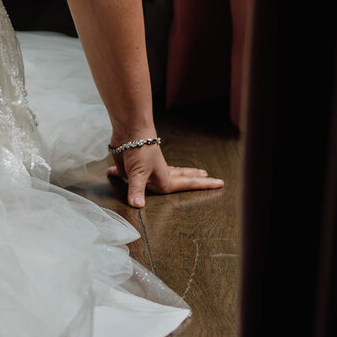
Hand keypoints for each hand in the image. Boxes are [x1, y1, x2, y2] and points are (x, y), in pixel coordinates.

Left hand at [106, 140, 224, 208]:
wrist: (128, 130)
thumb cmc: (139, 150)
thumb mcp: (137, 173)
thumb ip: (136, 190)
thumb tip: (137, 206)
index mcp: (164, 179)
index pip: (188, 184)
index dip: (204, 185)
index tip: (220, 183)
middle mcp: (159, 174)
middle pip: (181, 177)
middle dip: (194, 178)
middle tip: (209, 177)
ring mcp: (148, 169)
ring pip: (164, 173)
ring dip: (174, 174)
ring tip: (185, 174)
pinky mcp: (134, 165)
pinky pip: (134, 173)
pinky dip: (126, 175)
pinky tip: (116, 173)